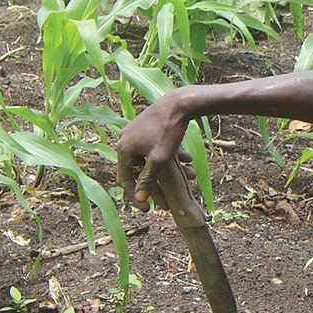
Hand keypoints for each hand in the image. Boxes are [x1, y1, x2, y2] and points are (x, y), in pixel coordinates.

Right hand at [116, 93, 195, 210]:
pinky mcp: (148, 127)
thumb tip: (138, 199)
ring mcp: (136, 132)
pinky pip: (156, 147)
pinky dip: (170, 155)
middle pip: (138, 170)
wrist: (180, 102)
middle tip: (167, 199)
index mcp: (124, 148)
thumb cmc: (168, 131)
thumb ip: (148, 179)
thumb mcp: (159, 159)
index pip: (125, 179)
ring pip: (151, 159)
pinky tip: (187, 160)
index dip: (135, 196)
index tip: (148, 209)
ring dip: (168, 170)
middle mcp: (126, 139)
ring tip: (188, 177)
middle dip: (156, 184)